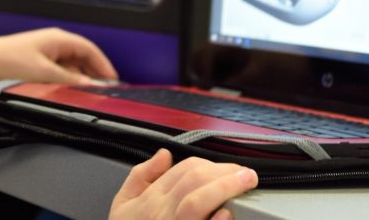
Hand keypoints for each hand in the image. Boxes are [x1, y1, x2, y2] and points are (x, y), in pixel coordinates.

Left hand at [0, 27, 117, 93]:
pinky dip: (64, 84)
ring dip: (77, 81)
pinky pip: (56, 74)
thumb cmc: (7, 63)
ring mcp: (42, 54)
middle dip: (93, 75)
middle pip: (81, 58)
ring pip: (68, 68)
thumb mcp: (45, 74)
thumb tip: (91, 87)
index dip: (104, 66)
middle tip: (103, 94)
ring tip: (86, 98)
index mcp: (58, 39)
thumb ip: (70, 82)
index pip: (90, 50)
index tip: (114, 83)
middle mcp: (52, 44)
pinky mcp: (32, 65)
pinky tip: (65, 96)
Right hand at [109, 149, 257, 219]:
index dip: (210, 164)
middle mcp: (160, 212)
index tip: (228, 168)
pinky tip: (227, 214)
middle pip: (193, 180)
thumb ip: (141, 176)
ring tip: (246, 182)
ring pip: (196, 201)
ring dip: (224, 187)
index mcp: (150, 199)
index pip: (183, 170)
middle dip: (223, 171)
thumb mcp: (123, 205)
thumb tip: (163, 154)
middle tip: (246, 172)